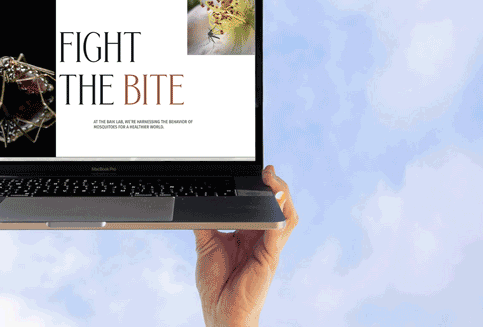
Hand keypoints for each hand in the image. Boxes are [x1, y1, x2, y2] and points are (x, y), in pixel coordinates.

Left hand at [193, 165, 297, 326]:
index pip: (261, 206)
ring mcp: (268, 247)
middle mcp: (262, 239)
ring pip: (286, 216)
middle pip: (277, 207)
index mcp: (249, 235)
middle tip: (267, 171)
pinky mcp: (270, 257)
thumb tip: (196, 201)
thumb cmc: (216, 285)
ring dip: (282, 195)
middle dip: (276, 186)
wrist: (221, 313)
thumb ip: (204, 222)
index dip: (264, 188)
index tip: (261, 170)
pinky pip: (280, 232)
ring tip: (272, 180)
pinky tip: (277, 201)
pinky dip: (280, 215)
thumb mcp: (206, 246)